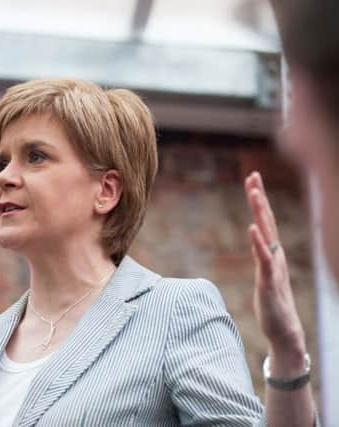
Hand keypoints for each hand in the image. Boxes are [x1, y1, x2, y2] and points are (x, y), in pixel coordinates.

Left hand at [244, 172, 305, 370]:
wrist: (284, 332)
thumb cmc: (273, 304)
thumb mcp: (265, 275)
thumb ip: (263, 258)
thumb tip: (258, 242)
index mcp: (272, 253)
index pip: (265, 221)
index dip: (259, 201)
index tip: (253, 179)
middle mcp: (275, 256)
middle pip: (267, 221)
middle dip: (259, 197)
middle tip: (253, 175)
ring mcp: (274, 267)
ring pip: (267, 234)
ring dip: (260, 212)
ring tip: (255, 192)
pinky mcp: (269, 281)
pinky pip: (264, 259)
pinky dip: (258, 242)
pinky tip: (252, 228)